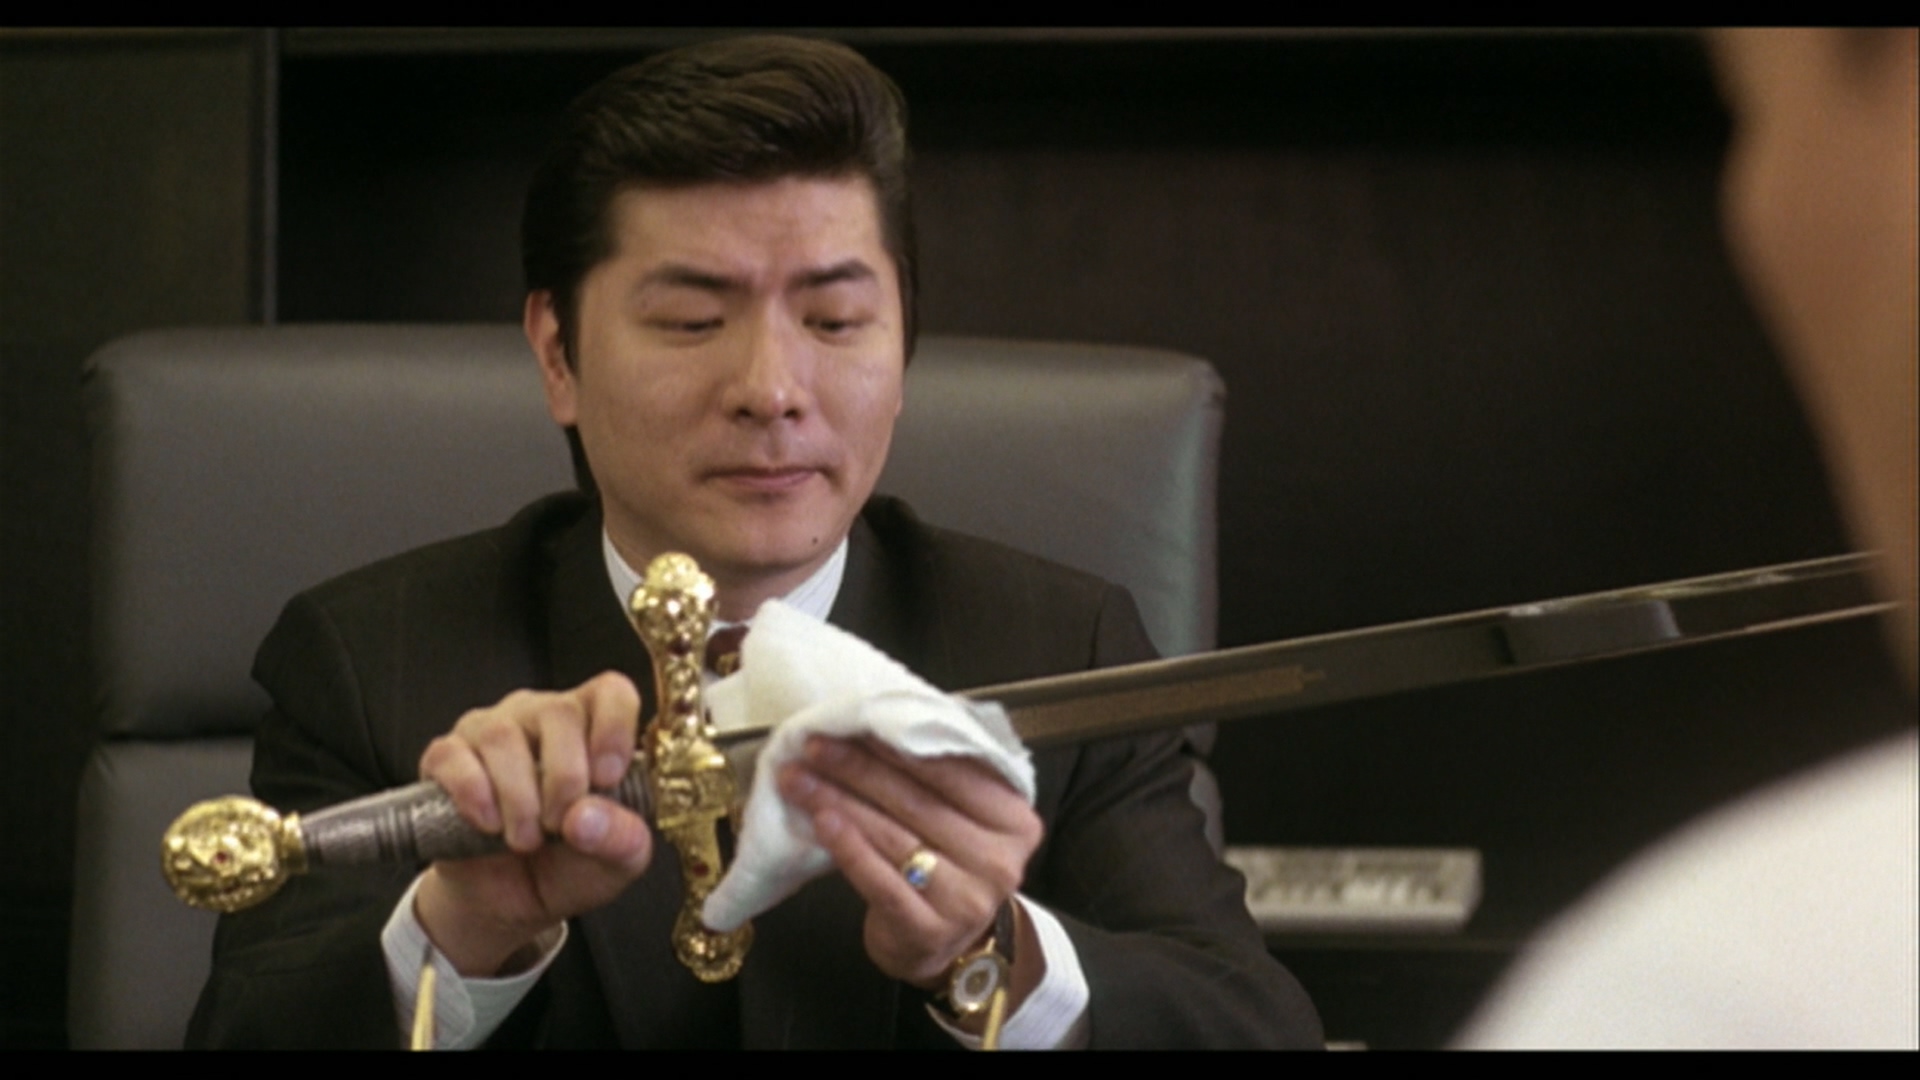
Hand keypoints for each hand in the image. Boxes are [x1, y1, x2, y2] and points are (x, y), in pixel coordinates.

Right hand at [412, 671, 652, 975]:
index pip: (611, 692)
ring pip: (502, 736)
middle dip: (565, 778)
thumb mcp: (615, 863)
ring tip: (526, 839)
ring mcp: (490, 731)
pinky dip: (473, 794)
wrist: (509, 901)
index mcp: (593, 730)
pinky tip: (489, 823)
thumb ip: (621, 838)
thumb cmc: (569, 867)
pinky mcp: (445, 757)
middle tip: (559, 825)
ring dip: (519, 797)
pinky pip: (451, 755)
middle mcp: (541, 717)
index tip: (607, 778)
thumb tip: (585, 816)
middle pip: (558, 711)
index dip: (613, 728)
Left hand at [777, 737, 1044, 1006]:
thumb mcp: (967, 817)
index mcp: (1014, 820)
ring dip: (840, 801)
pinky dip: (848, 848)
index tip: (853, 723)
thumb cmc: (949, 864)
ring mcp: (966, 900)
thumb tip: (883, 720)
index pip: (952, 771)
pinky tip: (821, 822)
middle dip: (859, 768)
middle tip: (814, 745)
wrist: (946, 944)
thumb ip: (945, 775)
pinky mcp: (929, 930)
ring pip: (894, 837)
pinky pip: (881, 881)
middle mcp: (999, 861)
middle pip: (918, 802)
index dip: (898, 745)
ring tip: (800, 779)